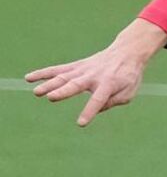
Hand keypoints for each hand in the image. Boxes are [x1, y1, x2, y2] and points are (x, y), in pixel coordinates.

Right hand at [26, 18, 166, 126]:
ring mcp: (83, 69)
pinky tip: (28, 78)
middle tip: (50, 98)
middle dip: (63, 91)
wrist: (126, 52)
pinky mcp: (76, 66)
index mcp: (109, 83)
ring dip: (49, 84)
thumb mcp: (128, 92)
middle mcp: (94, 75)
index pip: (98, 99)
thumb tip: (96, 110)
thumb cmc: (128, 76)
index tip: (80, 123)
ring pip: (64, 77)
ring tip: (36, 92)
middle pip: (76, 84)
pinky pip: (58, 69)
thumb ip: (113, 101)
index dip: (89, 111)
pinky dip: (43, 73)